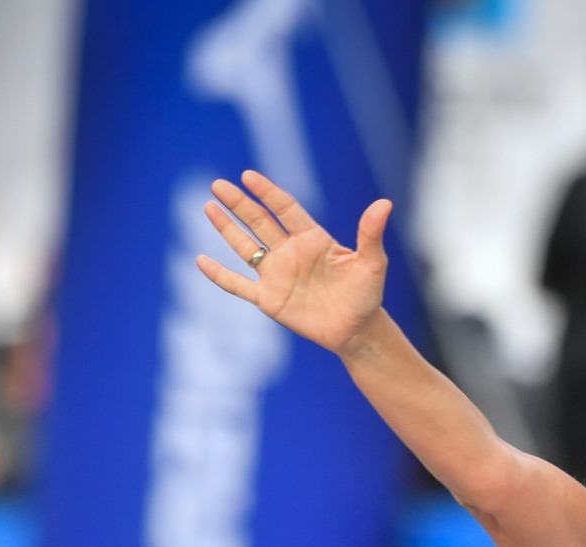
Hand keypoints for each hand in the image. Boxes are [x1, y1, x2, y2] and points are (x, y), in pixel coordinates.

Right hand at [195, 170, 392, 356]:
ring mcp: (276, 275)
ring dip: (227, 228)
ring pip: (245, 247)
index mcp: (312, 239)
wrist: (357, 331)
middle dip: (239, 203)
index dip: (267, 193)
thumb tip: (384, 203)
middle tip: (217, 185)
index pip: (285, 209)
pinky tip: (201, 260)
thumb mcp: (372, 264)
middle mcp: (290, 253)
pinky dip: (219, 275)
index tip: (249, 176)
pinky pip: (238, 285)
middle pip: (259, 222)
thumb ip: (370, 234)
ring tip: (209, 207)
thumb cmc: (367, 295)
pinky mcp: (269, 299)